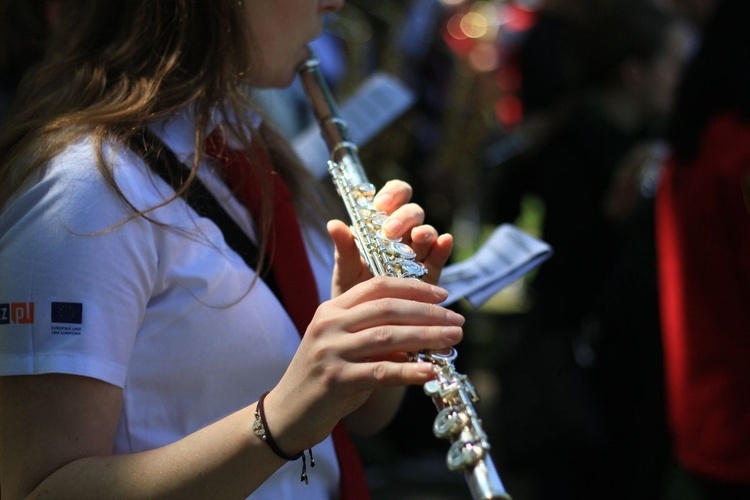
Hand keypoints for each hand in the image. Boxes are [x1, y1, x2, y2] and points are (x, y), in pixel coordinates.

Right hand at [264, 276, 463, 453]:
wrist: (287, 413)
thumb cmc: (324, 378)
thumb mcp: (346, 347)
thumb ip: (376, 335)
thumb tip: (425, 332)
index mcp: (332, 309)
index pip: (377, 287)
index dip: (414, 288)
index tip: (443, 295)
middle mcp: (329, 324)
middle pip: (387, 309)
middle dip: (428, 313)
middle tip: (457, 320)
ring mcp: (330, 351)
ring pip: (388, 337)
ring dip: (427, 337)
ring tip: (454, 340)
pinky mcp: (335, 380)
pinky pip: (381, 372)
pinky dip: (410, 371)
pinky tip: (432, 372)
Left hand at [328, 179, 453, 296]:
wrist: (363, 324)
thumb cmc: (352, 291)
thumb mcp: (345, 269)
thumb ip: (344, 247)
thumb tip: (333, 224)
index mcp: (380, 225)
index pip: (393, 196)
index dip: (392, 194)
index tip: (381, 205)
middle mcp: (402, 235)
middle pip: (413, 212)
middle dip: (404, 217)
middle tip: (389, 231)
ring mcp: (418, 254)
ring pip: (428, 232)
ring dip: (425, 231)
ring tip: (418, 237)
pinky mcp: (430, 273)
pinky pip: (439, 256)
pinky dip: (443, 247)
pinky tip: (445, 242)